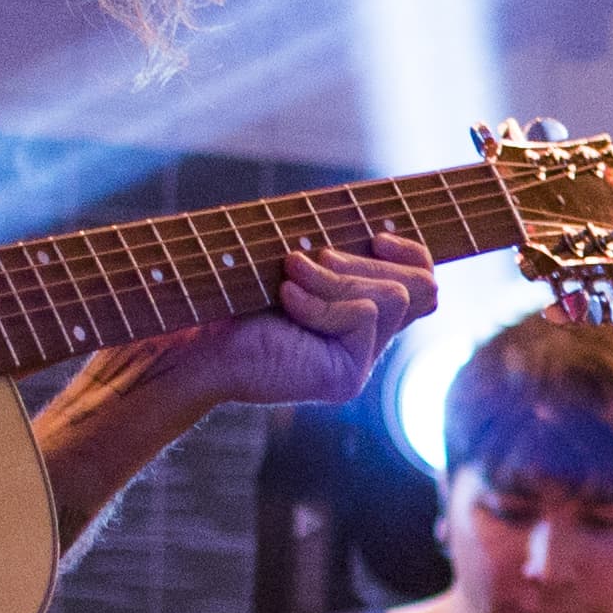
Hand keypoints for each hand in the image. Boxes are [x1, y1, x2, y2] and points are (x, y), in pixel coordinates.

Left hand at [110, 231, 447, 416]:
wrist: (187, 339)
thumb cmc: (229, 292)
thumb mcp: (298, 259)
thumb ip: (345, 253)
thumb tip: (388, 234)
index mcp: (358, 312)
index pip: (424, 283)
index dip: (414, 253)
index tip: (377, 236)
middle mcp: (365, 342)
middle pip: (422, 287)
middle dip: (365, 261)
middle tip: (307, 261)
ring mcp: (357, 363)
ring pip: (394, 298)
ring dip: (336, 278)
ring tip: (288, 278)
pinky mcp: (345, 378)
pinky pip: (364, 316)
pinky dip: (323, 299)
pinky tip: (286, 301)